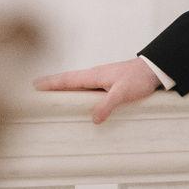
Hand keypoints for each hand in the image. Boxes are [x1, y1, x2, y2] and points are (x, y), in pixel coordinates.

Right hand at [33, 57, 163, 122]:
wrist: (156, 70)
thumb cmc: (140, 77)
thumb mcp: (123, 92)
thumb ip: (108, 104)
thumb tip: (93, 119)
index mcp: (93, 76)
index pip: (66, 80)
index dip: (49, 83)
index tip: (31, 86)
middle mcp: (94, 77)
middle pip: (67, 82)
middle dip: (50, 86)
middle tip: (32, 92)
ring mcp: (101, 80)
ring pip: (77, 86)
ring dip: (63, 90)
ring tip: (49, 98)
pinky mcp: (109, 85)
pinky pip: (87, 90)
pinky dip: (77, 94)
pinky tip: (76, 101)